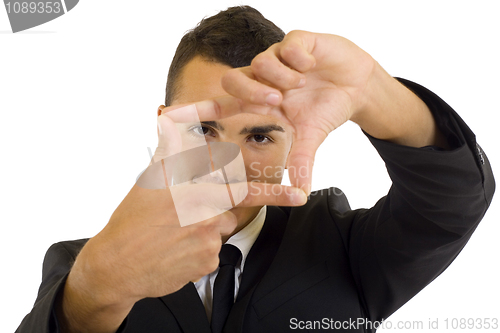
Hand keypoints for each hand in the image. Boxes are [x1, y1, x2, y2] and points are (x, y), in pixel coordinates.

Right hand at [56, 106, 307, 332]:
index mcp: (193, 190)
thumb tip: (168, 117)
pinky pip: (212, 254)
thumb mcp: (148, 180)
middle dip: (214, 214)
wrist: (116, 265)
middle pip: (228, 211)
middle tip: (204, 219)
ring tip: (172, 237)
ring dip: (202, 232)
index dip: (274, 193)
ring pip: (219, 232)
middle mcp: (204, 215)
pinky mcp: (205, 264)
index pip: (240, 189)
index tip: (299, 195)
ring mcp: (207, 241)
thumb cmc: (131, 220)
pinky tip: (175, 253)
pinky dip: (198, 253)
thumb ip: (168, 150)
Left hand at [163, 30, 444, 193]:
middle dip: (251, 91)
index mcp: (261, 101)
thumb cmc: (326, 110)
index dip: (209, 109)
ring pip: (261, 61)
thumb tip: (301, 193)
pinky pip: (288, 43)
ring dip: (280, 76)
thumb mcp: (312, 138)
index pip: (228, 103)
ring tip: (301, 85)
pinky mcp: (300, 41)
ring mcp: (280, 58)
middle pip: (233, 78)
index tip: (189, 118)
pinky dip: (298, 57)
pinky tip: (311, 66)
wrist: (357, 87)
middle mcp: (265, 78)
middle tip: (276, 101)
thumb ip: (302, 162)